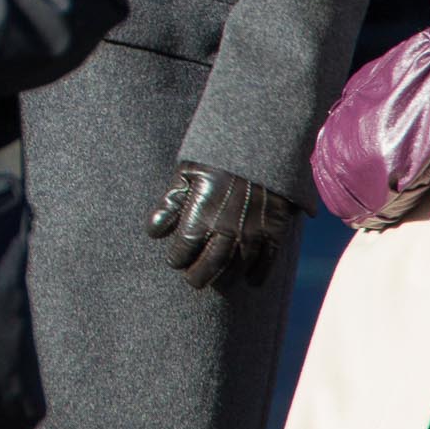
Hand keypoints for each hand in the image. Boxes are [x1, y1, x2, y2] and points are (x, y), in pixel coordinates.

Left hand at [145, 161, 298, 288]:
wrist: (259, 146)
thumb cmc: (216, 158)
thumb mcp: (186, 174)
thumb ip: (170, 203)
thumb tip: (154, 231)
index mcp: (202, 214)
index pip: (186, 248)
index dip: (178, 259)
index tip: (174, 262)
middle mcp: (227, 229)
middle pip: (211, 264)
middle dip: (199, 276)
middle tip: (193, 281)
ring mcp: (253, 232)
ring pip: (238, 266)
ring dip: (226, 278)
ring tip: (217, 282)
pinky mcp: (275, 231)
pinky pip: (268, 261)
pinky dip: (259, 275)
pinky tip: (250, 281)